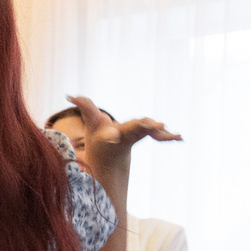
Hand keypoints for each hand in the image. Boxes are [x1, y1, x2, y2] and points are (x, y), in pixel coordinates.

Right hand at [63, 95, 180, 170]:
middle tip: (155, 125)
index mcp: (112, 135)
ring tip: (176, 136)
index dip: (111, 135)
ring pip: (150, 133)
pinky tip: (181, 138)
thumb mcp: (90, 123)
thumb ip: (84, 107)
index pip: (111, 133)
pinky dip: (169, 137)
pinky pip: (159, 136)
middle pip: (135, 130)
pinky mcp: (148, 136)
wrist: (112, 155)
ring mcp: (139, 137)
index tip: (112, 137)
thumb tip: (70, 95)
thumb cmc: (99, 137)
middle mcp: (126, 137)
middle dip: (144, 127)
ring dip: (162, 134)